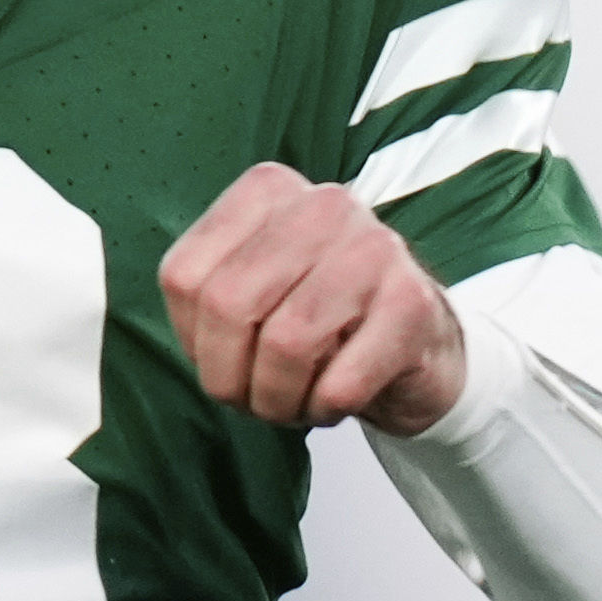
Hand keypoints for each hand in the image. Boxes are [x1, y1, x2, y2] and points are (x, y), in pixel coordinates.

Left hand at [159, 164, 470, 438]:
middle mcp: (321, 205)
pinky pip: (341, 382)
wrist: (417, 343)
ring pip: (286, 344)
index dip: (192, 343)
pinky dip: (325, 409)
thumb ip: (206, 302)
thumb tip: (200, 347)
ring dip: (279, 401)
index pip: (184, 277)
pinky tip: (334, 401)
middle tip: (253, 400)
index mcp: (267, 191)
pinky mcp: (413, 300)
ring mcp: (373, 246)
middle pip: (228, 306)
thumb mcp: (250, 293)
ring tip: (294, 404)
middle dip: (230, 379)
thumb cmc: (320, 322)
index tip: (223, 362)